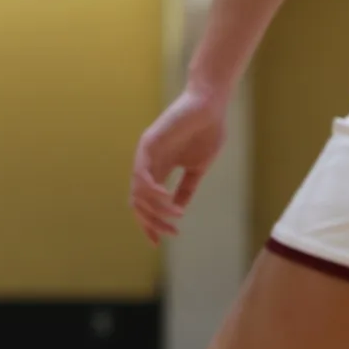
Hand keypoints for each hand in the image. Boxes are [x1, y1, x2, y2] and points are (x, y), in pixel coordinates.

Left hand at [130, 86, 229, 243]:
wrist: (211, 106)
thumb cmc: (207, 132)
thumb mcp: (197, 168)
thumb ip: (186, 188)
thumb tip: (177, 212)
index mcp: (159, 171)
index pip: (145, 204)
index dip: (149, 224)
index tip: (160, 242)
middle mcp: (148, 165)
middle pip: (137, 202)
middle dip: (151, 222)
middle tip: (170, 234)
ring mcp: (146, 154)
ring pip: (138, 191)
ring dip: (155, 209)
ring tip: (174, 216)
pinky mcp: (149, 143)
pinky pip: (142, 173)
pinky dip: (152, 190)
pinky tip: (166, 199)